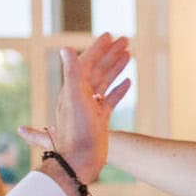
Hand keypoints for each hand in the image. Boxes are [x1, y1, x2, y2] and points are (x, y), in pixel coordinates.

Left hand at [38, 35, 131, 185]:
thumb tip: (65, 48)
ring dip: (116, 67)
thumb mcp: (73, 98)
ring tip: (129, 54)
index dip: (98, 48)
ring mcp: (90, 108)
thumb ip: (72, 72)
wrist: (80, 160)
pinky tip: (128, 81)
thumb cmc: (76, 131)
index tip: (109, 35)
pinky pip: (110, 100)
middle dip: (110, 53)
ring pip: (105, 82)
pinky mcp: (99, 120)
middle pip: (98, 68)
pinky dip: (119, 89)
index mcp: (73, 88)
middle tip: (126, 39)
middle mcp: (80, 96)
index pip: (87, 61)